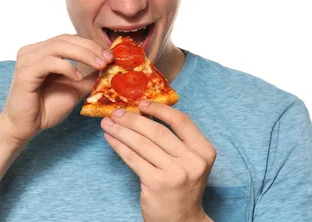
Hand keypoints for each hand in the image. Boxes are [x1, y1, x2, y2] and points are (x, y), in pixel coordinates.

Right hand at [0, 34, 112, 143]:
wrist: (25, 127)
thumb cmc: (46, 108)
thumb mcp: (75, 88)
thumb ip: (88, 76)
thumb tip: (106, 65)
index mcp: (42, 51)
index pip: (69, 39)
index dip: (91, 45)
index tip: (109, 56)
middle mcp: (32, 51)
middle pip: (65, 39)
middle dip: (90, 48)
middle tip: (107, 59)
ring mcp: (27, 60)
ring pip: (58, 46)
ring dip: (83, 54)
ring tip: (99, 66)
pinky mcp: (25, 72)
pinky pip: (49, 62)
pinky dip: (67, 67)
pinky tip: (78, 77)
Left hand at [101, 101, 215, 221]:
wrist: (181, 220)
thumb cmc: (182, 187)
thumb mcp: (189, 161)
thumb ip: (175, 140)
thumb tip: (144, 113)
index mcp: (204, 150)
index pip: (181, 121)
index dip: (159, 109)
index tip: (141, 103)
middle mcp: (193, 161)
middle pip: (158, 132)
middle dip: (133, 119)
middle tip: (116, 112)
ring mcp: (176, 173)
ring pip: (143, 144)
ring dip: (122, 131)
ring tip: (108, 123)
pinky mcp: (157, 183)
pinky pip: (134, 158)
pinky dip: (119, 146)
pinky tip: (110, 139)